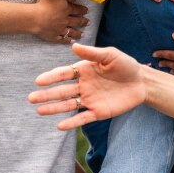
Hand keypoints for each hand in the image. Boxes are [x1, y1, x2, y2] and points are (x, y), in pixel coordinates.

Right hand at [30, 43, 147, 129]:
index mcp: (84, 70)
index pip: (63, 74)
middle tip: (31, 98)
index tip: (38, 81)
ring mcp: (90, 100)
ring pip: (68, 105)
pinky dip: (72, 122)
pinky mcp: (98, 112)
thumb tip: (74, 46)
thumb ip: (92, 53)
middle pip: (62, 91)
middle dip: (46, 95)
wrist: (142, 82)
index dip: (51, 77)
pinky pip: (83, 118)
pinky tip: (60, 126)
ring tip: (39, 110)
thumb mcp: (110, 55)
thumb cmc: (125, 65)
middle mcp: (83, 86)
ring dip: (54, 108)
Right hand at [32, 0, 89, 43]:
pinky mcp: (54, 36)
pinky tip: (70, 41)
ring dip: (78, 33)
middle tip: (88, 22)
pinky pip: (62, 39)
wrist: (35, 18)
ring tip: (82, 34)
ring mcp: (60, 30)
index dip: (83, 10)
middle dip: (83, 22)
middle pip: (77, 21)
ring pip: (72, 32)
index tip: (86, 11)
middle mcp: (66, 20)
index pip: (77, 10)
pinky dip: (67, 40)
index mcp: (67, 9)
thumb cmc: (45, 4)